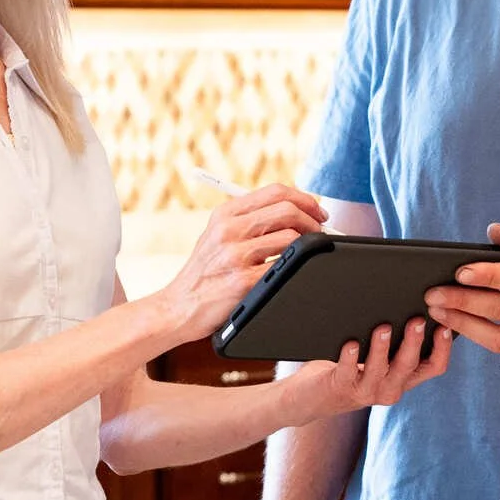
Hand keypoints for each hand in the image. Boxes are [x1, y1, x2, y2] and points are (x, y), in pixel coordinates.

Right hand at [159, 184, 327, 340]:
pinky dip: (295, 268)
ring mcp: (235, 255)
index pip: (275, 191)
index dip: (304, 199)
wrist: (178, 307)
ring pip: (290, 237)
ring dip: (309, 246)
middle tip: (321, 232)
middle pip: (287, 210)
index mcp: (225, 214)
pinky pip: (283, 267)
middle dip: (313, 220)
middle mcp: (229, 230)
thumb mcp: (216, 236)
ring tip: (310, 254)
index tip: (316, 212)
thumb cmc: (203, 274)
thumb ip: (247, 220)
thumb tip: (294, 211)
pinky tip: (293, 272)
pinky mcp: (242, 281)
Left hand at [277, 318, 453, 426]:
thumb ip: (397, 340)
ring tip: (383, 327)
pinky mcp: (341, 387)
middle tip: (418, 320)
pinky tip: (352, 344)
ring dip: (382, 348)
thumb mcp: (381, 358)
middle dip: (414, 342)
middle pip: (409, 366)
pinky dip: (351, 357)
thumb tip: (413, 304)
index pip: (434, 367)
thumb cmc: (352, 368)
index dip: (443, 348)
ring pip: (381, 370)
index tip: (444, 325)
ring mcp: (366, 390)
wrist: (314, 396)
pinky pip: (348, 372)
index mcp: (404, 378)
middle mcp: (390, 387)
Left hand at [422, 222, 499, 370]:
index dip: (490, 276)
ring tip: (436, 310)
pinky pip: (499, 348)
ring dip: (462, 323)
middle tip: (433, 293)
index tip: (460, 272)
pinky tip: (453, 324)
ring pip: (497, 336)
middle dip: (464, 301)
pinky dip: (473, 337)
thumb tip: (494, 230)